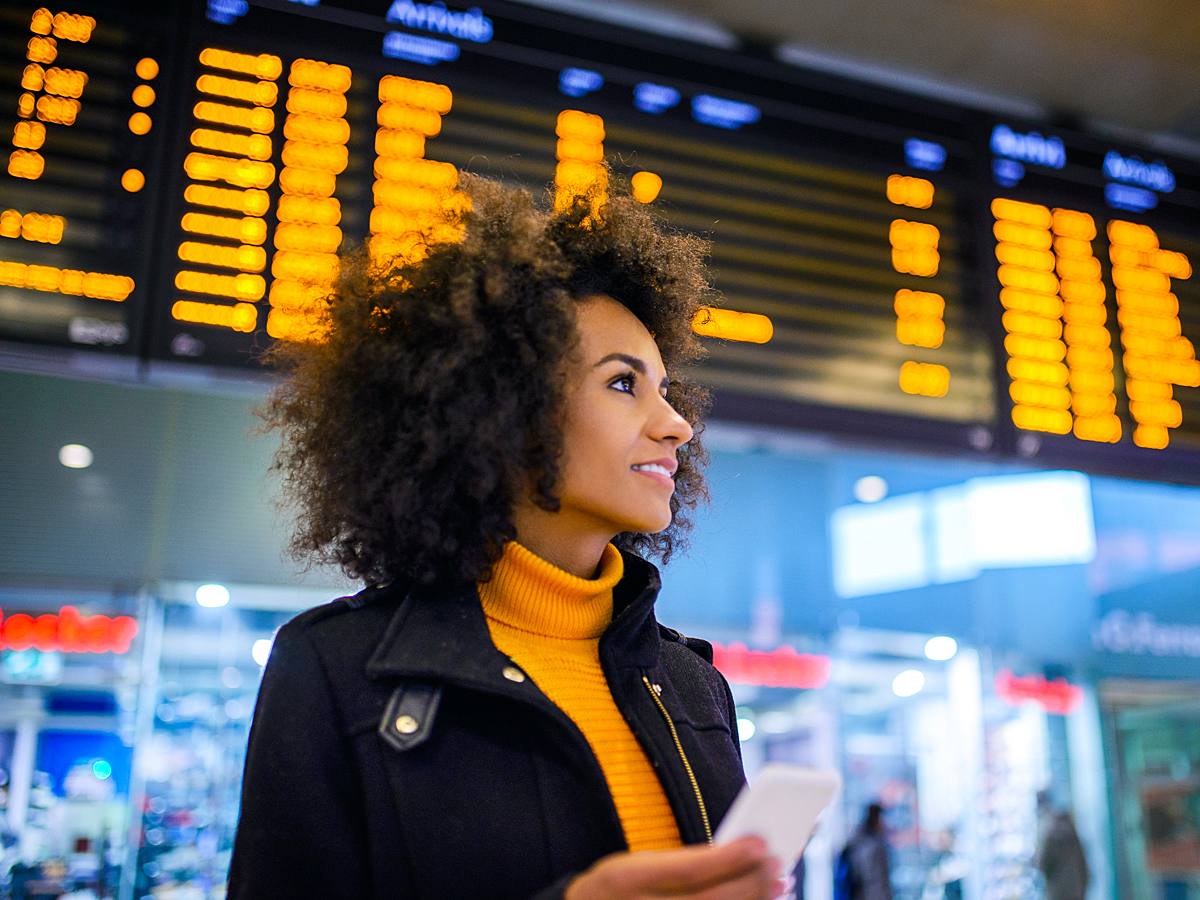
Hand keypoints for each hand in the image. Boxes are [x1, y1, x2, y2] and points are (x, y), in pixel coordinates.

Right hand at [564, 836, 783, 899]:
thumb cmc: (619, 890)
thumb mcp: (635, 866)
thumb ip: (679, 862)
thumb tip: (739, 853)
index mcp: (625, 878)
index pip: (686, 869)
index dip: (728, 857)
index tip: (760, 842)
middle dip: (750, 883)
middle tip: (779, 865)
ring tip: (779, 887)